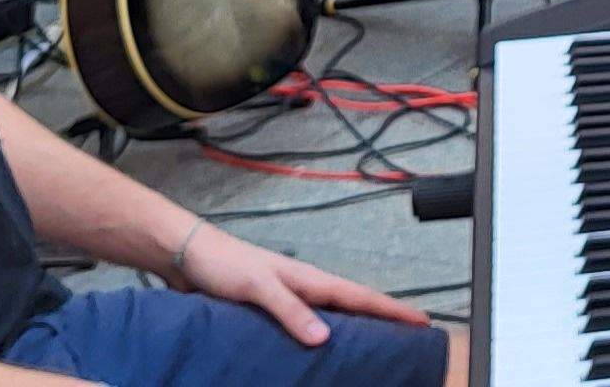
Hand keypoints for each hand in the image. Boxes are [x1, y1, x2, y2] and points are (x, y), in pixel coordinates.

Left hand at [171, 221, 428, 344]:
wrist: (187, 254)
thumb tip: (324, 337)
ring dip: (355, 330)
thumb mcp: (259, 286)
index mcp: (310, 279)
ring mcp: (288, 299)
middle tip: (409, 341)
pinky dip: (321, 338)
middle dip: (384, 321)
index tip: (422, 323)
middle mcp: (304, 289)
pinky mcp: (269, 311)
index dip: (393, 310)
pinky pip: (305, 326)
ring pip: (332, 317)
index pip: (361, 297)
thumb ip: (290, 310)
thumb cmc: (223, 263)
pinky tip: (319, 354)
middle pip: (354, 307)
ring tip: (375, 351)